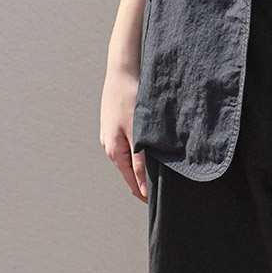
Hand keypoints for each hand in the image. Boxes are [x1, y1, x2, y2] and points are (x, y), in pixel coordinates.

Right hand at [100, 61, 147, 201]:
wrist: (121, 70)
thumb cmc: (130, 98)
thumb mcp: (138, 132)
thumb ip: (140, 161)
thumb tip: (142, 187)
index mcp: (114, 151)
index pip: (131, 182)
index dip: (143, 194)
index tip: (157, 202)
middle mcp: (109, 145)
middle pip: (128, 171)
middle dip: (142, 181)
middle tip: (162, 188)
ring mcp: (110, 134)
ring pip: (128, 157)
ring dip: (140, 165)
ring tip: (158, 171)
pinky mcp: (114, 123)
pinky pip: (127, 143)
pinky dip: (137, 150)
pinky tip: (148, 147)